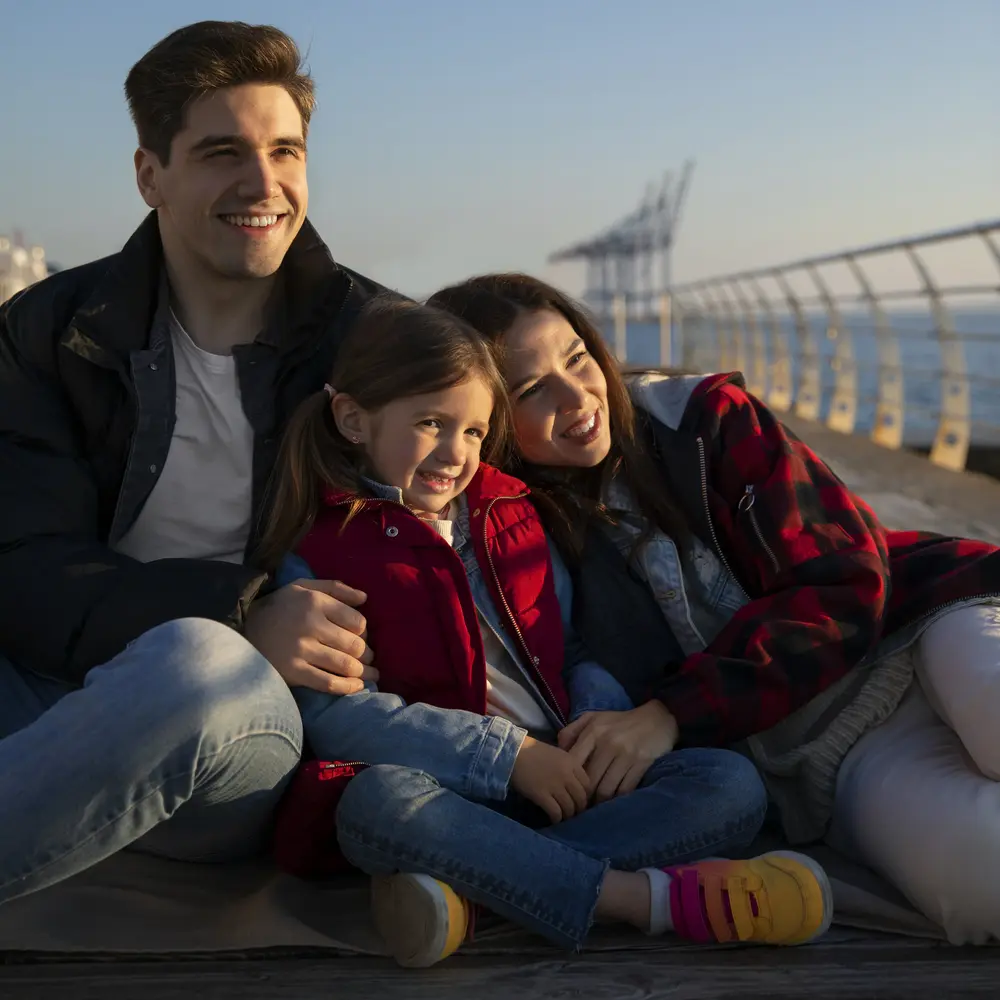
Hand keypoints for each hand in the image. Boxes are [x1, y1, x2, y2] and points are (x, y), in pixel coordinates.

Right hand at [244, 578, 377, 694]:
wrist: (243, 627)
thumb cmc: (280, 606)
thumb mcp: (304, 587)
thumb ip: (335, 588)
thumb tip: (365, 598)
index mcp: (315, 602)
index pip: (357, 621)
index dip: (364, 632)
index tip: (362, 637)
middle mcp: (310, 625)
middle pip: (354, 645)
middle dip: (367, 653)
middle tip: (369, 657)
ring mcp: (301, 650)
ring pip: (345, 665)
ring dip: (363, 671)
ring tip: (369, 673)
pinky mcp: (293, 671)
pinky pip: (328, 683)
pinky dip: (347, 687)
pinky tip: (357, 686)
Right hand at [510, 735, 590, 823]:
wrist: (514, 751)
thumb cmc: (534, 752)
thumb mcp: (557, 754)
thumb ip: (569, 768)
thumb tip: (575, 786)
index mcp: (572, 763)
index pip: (588, 785)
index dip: (586, 795)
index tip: (580, 800)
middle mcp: (567, 775)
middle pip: (581, 798)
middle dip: (579, 809)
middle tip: (574, 813)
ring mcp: (555, 785)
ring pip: (570, 807)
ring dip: (568, 816)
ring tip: (564, 818)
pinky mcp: (542, 795)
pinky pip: (556, 812)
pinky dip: (556, 819)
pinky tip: (554, 820)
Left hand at [558, 701, 678, 803]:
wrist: (657, 719)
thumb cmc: (620, 721)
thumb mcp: (594, 718)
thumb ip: (572, 731)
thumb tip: (558, 751)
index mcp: (593, 731)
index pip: (574, 762)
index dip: (570, 780)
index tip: (569, 790)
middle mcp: (607, 742)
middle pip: (589, 780)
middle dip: (584, 797)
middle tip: (582, 806)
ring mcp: (625, 754)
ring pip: (606, 789)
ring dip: (600, 802)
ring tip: (596, 807)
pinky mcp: (641, 763)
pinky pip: (624, 790)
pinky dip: (617, 799)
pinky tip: (614, 801)